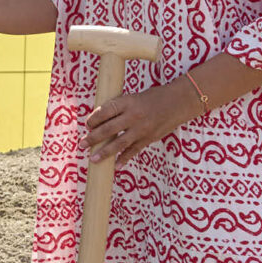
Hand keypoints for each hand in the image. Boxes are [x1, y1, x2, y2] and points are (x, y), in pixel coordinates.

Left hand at [83, 79, 198, 164]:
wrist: (180, 102)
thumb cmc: (154, 97)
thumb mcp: (134, 97)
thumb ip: (119, 108)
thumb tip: (99, 120)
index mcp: (128, 101)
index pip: (105, 111)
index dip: (93, 119)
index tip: (87, 124)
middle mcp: (134, 115)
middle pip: (108, 129)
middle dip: (93, 138)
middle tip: (82, 144)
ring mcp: (142, 129)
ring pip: (119, 143)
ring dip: (104, 152)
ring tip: (92, 159)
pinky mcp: (149, 138)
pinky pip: (134, 151)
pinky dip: (124, 158)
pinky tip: (115, 165)